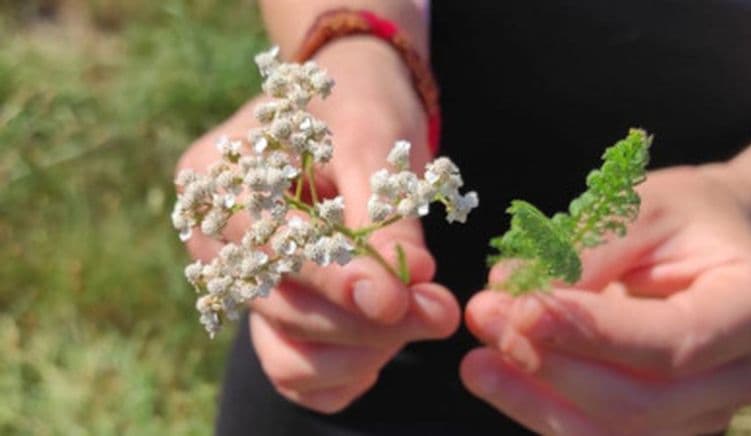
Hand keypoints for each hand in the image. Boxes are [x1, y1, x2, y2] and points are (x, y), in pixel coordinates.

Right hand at [177, 40, 458, 412]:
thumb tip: (408, 282)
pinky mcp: (271, 317)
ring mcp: (241, 287)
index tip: (395, 301)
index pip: (270, 246)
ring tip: (425, 315)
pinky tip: (385, 346)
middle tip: (440, 311)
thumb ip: (383, 214)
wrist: (353, 108)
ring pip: (288, 352)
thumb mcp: (372, 139)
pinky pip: (297, 372)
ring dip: (362, 349)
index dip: (334, 279)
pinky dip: (345, 372)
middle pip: (280, 307)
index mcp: (218, 180)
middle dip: (366, 319)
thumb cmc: (357, 106)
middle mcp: (215, 242)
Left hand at [461, 166, 750, 434]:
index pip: (671, 343)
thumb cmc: (679, 217)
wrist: (707, 242)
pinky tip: (497, 377)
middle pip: (642, 403)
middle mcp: (741, 374)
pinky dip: (541, 408)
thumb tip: (509, 288)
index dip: (591, 334)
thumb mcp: (639, 207)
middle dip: (551, 366)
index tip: (522, 310)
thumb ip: (582, 250)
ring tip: (477, 361)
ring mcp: (705, 410)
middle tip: (486, 317)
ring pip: (615, 432)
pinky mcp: (665, 424)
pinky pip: (599, 433)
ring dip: (536, 397)